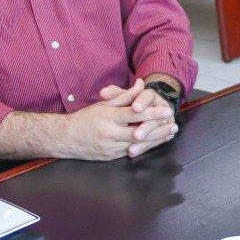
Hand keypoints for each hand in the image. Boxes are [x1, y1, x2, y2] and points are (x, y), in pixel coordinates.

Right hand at [59, 85, 174, 160]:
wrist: (65, 138)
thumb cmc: (86, 118)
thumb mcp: (105, 104)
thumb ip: (125, 95)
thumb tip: (142, 83)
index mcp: (108, 117)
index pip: (135, 114)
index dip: (152, 113)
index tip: (167, 111)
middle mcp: (110, 133)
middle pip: (140, 132)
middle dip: (159, 129)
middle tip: (174, 124)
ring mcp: (110, 147)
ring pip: (138, 144)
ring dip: (156, 139)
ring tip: (170, 133)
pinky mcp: (111, 157)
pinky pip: (131, 152)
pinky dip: (145, 147)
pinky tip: (157, 142)